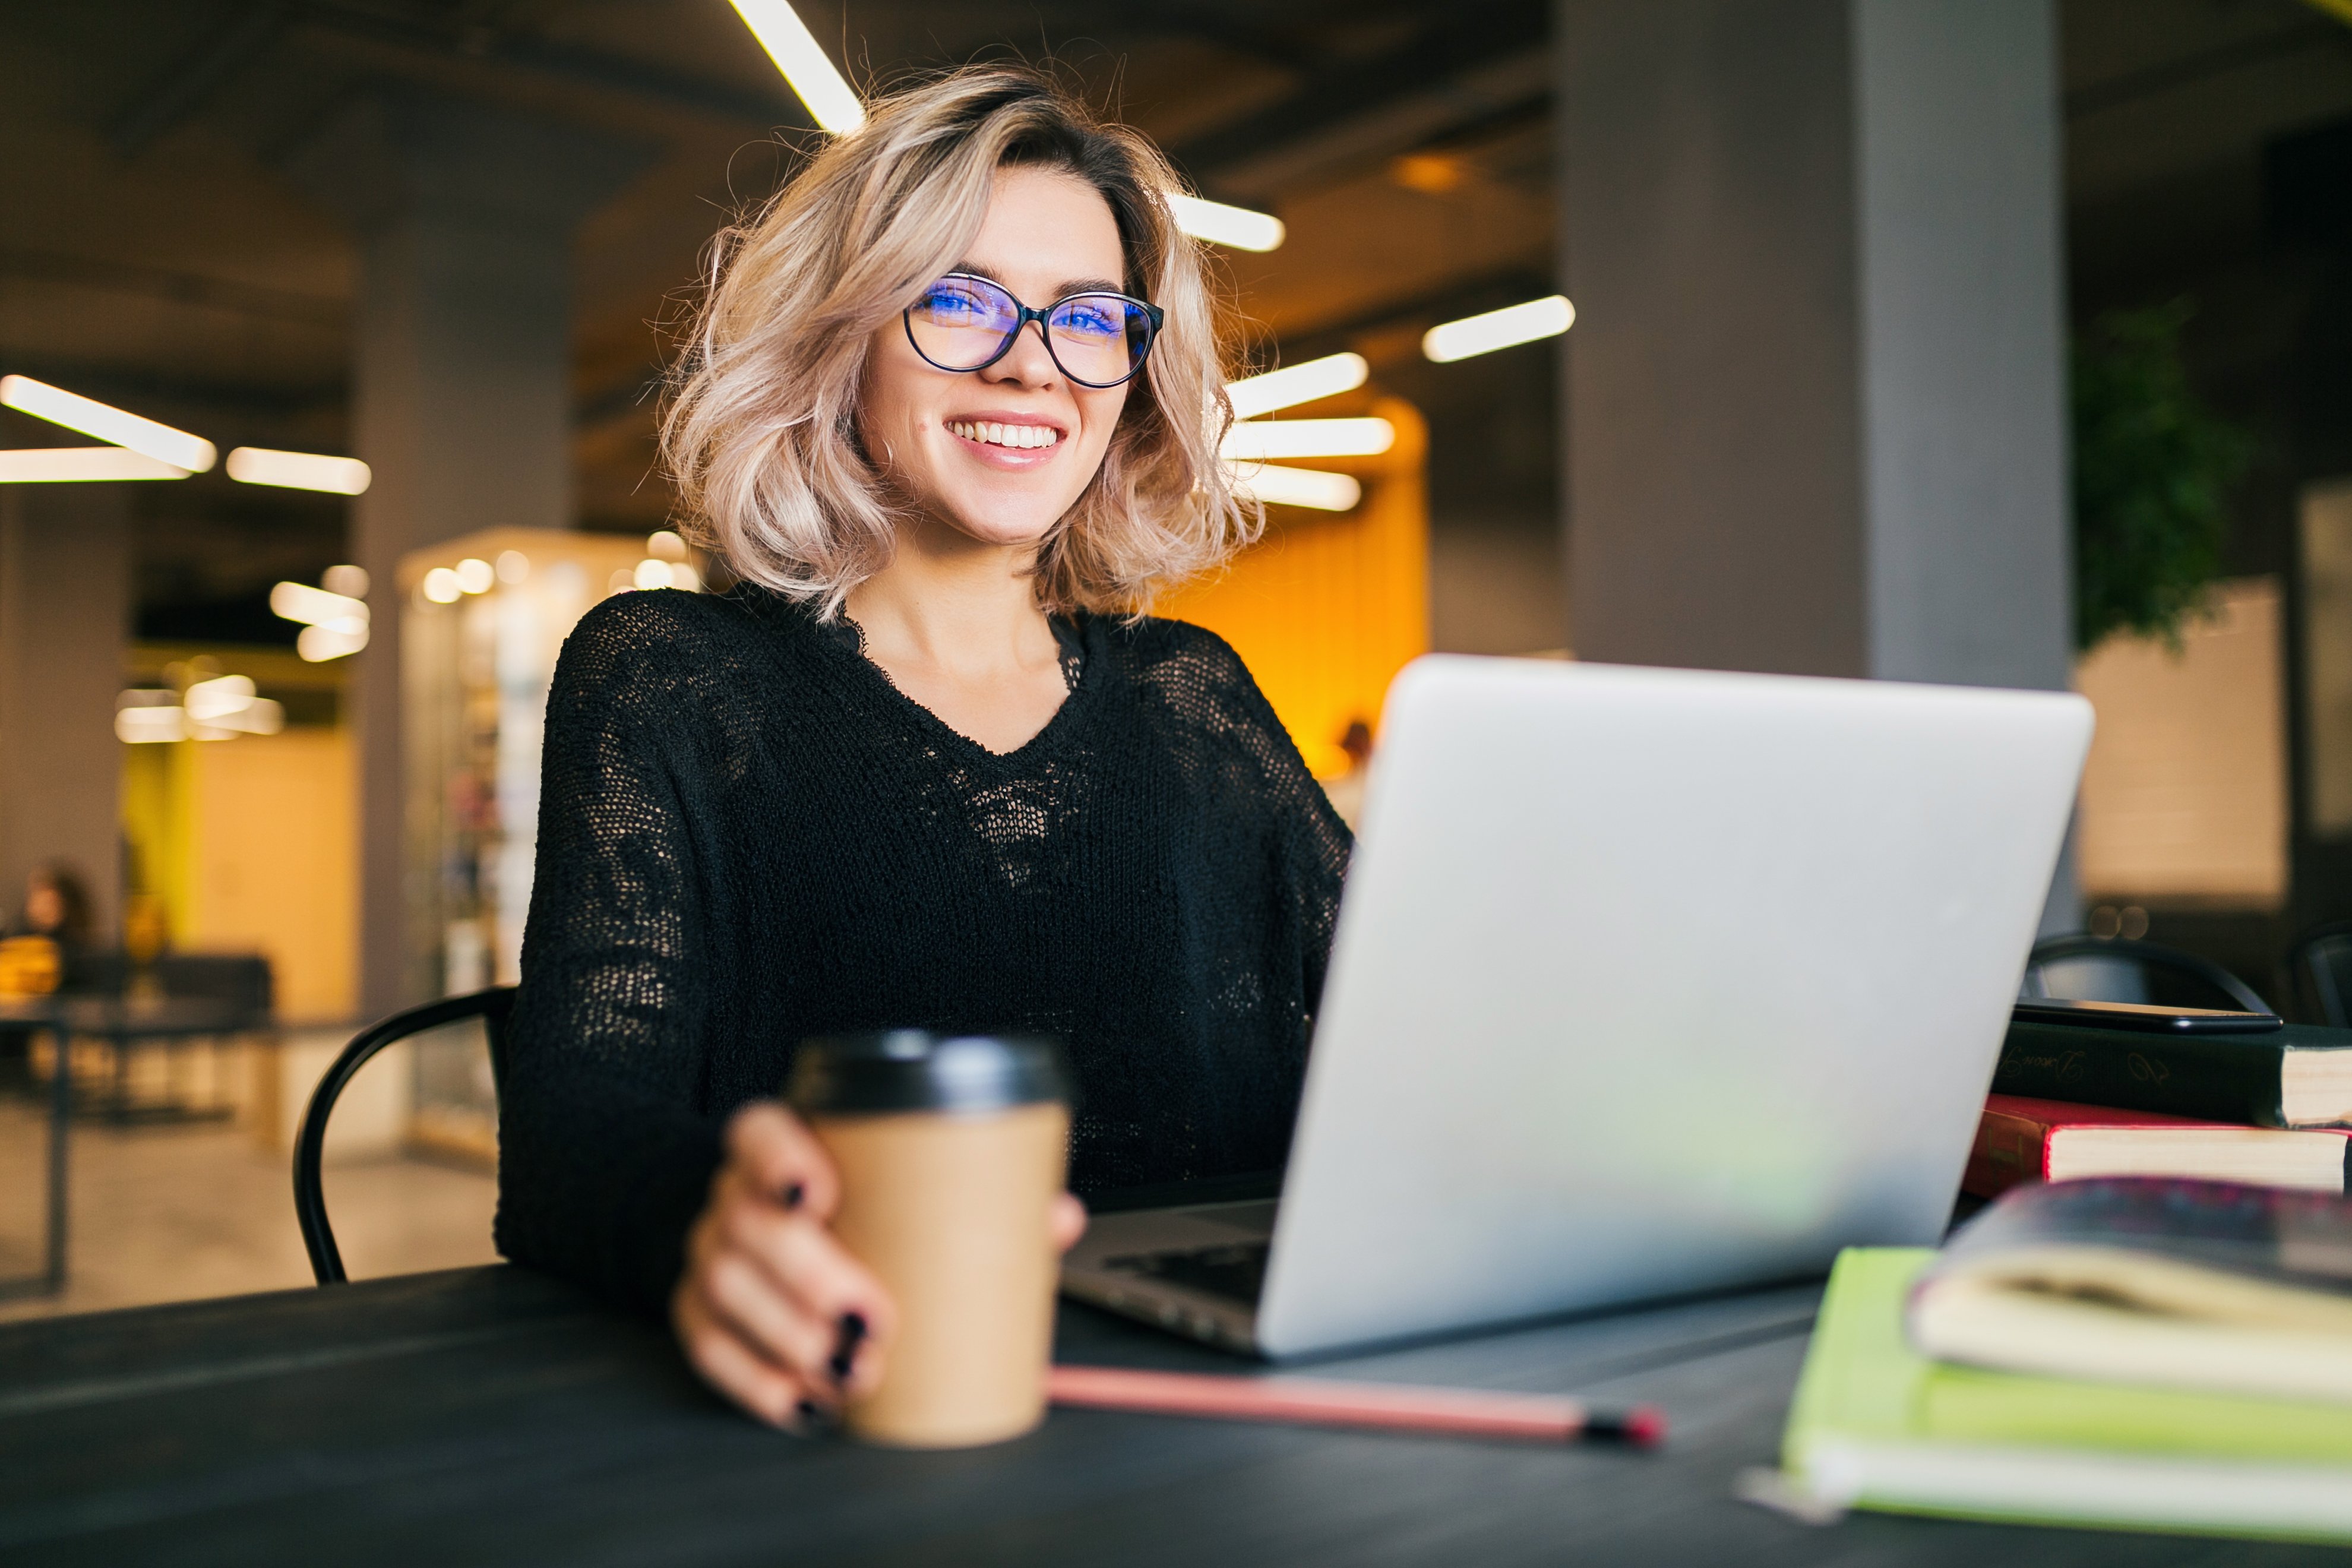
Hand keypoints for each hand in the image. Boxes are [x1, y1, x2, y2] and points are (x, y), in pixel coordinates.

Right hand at [672, 1100, 1087, 1429]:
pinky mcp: (699, 1316)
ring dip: (789, 1339)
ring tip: (851, 1373)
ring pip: (726, 1290)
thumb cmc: (860, 1211)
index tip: (818, 1192)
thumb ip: (979, 1199)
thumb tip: (1058, 1217)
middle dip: (807, 1278)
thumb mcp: (911, 1191)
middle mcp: (736, 1197)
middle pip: (749, 1224)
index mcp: (782, 1147)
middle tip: (869, 1320)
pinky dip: (759, 1383)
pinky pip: (712, 1349)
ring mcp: (712, 1256)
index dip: (777, 1158)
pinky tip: (808, 1403)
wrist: (782, 1237)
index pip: (758, 1132)